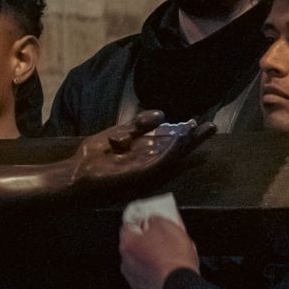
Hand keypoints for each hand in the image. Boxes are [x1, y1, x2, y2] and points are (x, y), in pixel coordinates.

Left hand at [69, 111, 211, 185]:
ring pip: (172, 155)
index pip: (168, 138)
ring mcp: (144, 168)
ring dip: (186, 143)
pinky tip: (180, 141)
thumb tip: (163, 114)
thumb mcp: (117, 133)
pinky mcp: (139, 174)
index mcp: (143, 149)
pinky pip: (159, 163)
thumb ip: (138, 125)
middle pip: (175, 147)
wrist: (75, 174)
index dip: (184, 130)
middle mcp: (147, 159)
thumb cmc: (94, 156)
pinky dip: (170, 152)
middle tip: (212, 127)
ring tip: (200, 130)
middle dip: (194, 138)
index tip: (198, 120)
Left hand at [119, 216, 198, 288]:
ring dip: (155, 259)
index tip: (151, 220)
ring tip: (174, 258)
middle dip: (149, 241)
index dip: (141, 220)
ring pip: (144, 264)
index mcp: (128, 243)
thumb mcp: (167, 226)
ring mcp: (135, 280)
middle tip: (166, 240)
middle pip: (136, 245)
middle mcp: (126, 263)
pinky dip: (159, 274)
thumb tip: (152, 220)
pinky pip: (151, 279)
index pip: (129, 225)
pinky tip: (173, 272)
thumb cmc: (174, 260)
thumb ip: (155, 219)